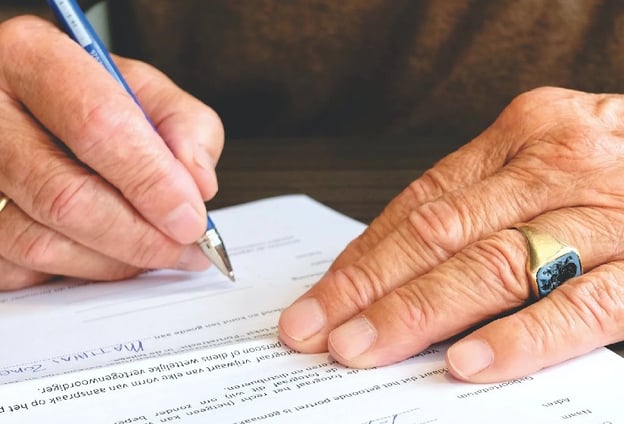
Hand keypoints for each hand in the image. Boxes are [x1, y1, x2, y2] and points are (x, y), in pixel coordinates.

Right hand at [0, 16, 223, 289]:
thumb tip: (199, 186)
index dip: (152, 181)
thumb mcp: (144, 90)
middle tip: (185, 249)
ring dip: (114, 262)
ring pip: (41, 242)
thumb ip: (186, 127)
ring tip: (156, 251)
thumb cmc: (89, 98)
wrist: (29, 107)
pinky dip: (77, 271)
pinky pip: (21, 269)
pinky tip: (106, 252)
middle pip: (65, 196)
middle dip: (140, 236)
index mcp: (32, 57)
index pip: (97, 125)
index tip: (191, 218)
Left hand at [278, 86, 623, 382]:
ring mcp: (608, 213)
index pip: (419, 205)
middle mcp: (558, 163)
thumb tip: (393, 273)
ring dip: (420, 314)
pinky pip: (582, 306)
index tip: (317, 301)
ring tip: (364, 350)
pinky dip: (523, 337)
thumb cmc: (614, 170)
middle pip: (441, 235)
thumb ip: (480, 209)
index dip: (361, 258)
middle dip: (369, 290)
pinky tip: (470, 364)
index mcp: (522, 134)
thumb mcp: (543, 166)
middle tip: (316, 332)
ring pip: (496, 267)